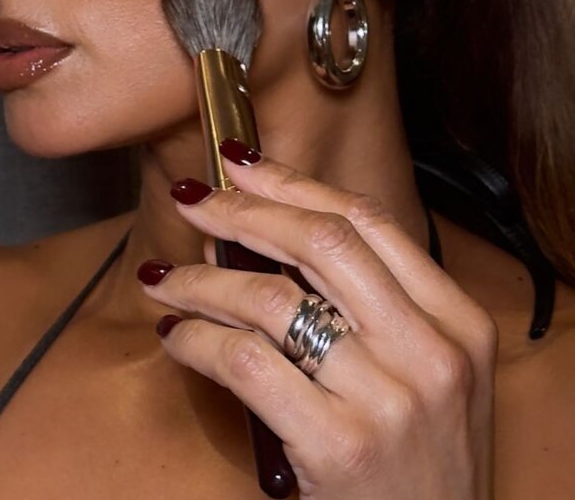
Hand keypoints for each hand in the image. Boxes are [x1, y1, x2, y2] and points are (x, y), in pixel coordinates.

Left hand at [136, 140, 496, 498]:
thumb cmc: (418, 464)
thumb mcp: (427, 374)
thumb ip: (369, 305)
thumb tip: (257, 235)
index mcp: (457, 321)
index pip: (367, 222)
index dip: (295, 183)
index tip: (242, 164)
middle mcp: (430, 351)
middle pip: (319, 242)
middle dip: (243, 210)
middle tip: (195, 200)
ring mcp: (387, 397)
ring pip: (271, 297)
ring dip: (203, 280)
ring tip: (169, 280)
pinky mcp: (340, 444)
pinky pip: (245, 362)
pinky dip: (197, 340)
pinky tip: (176, 337)